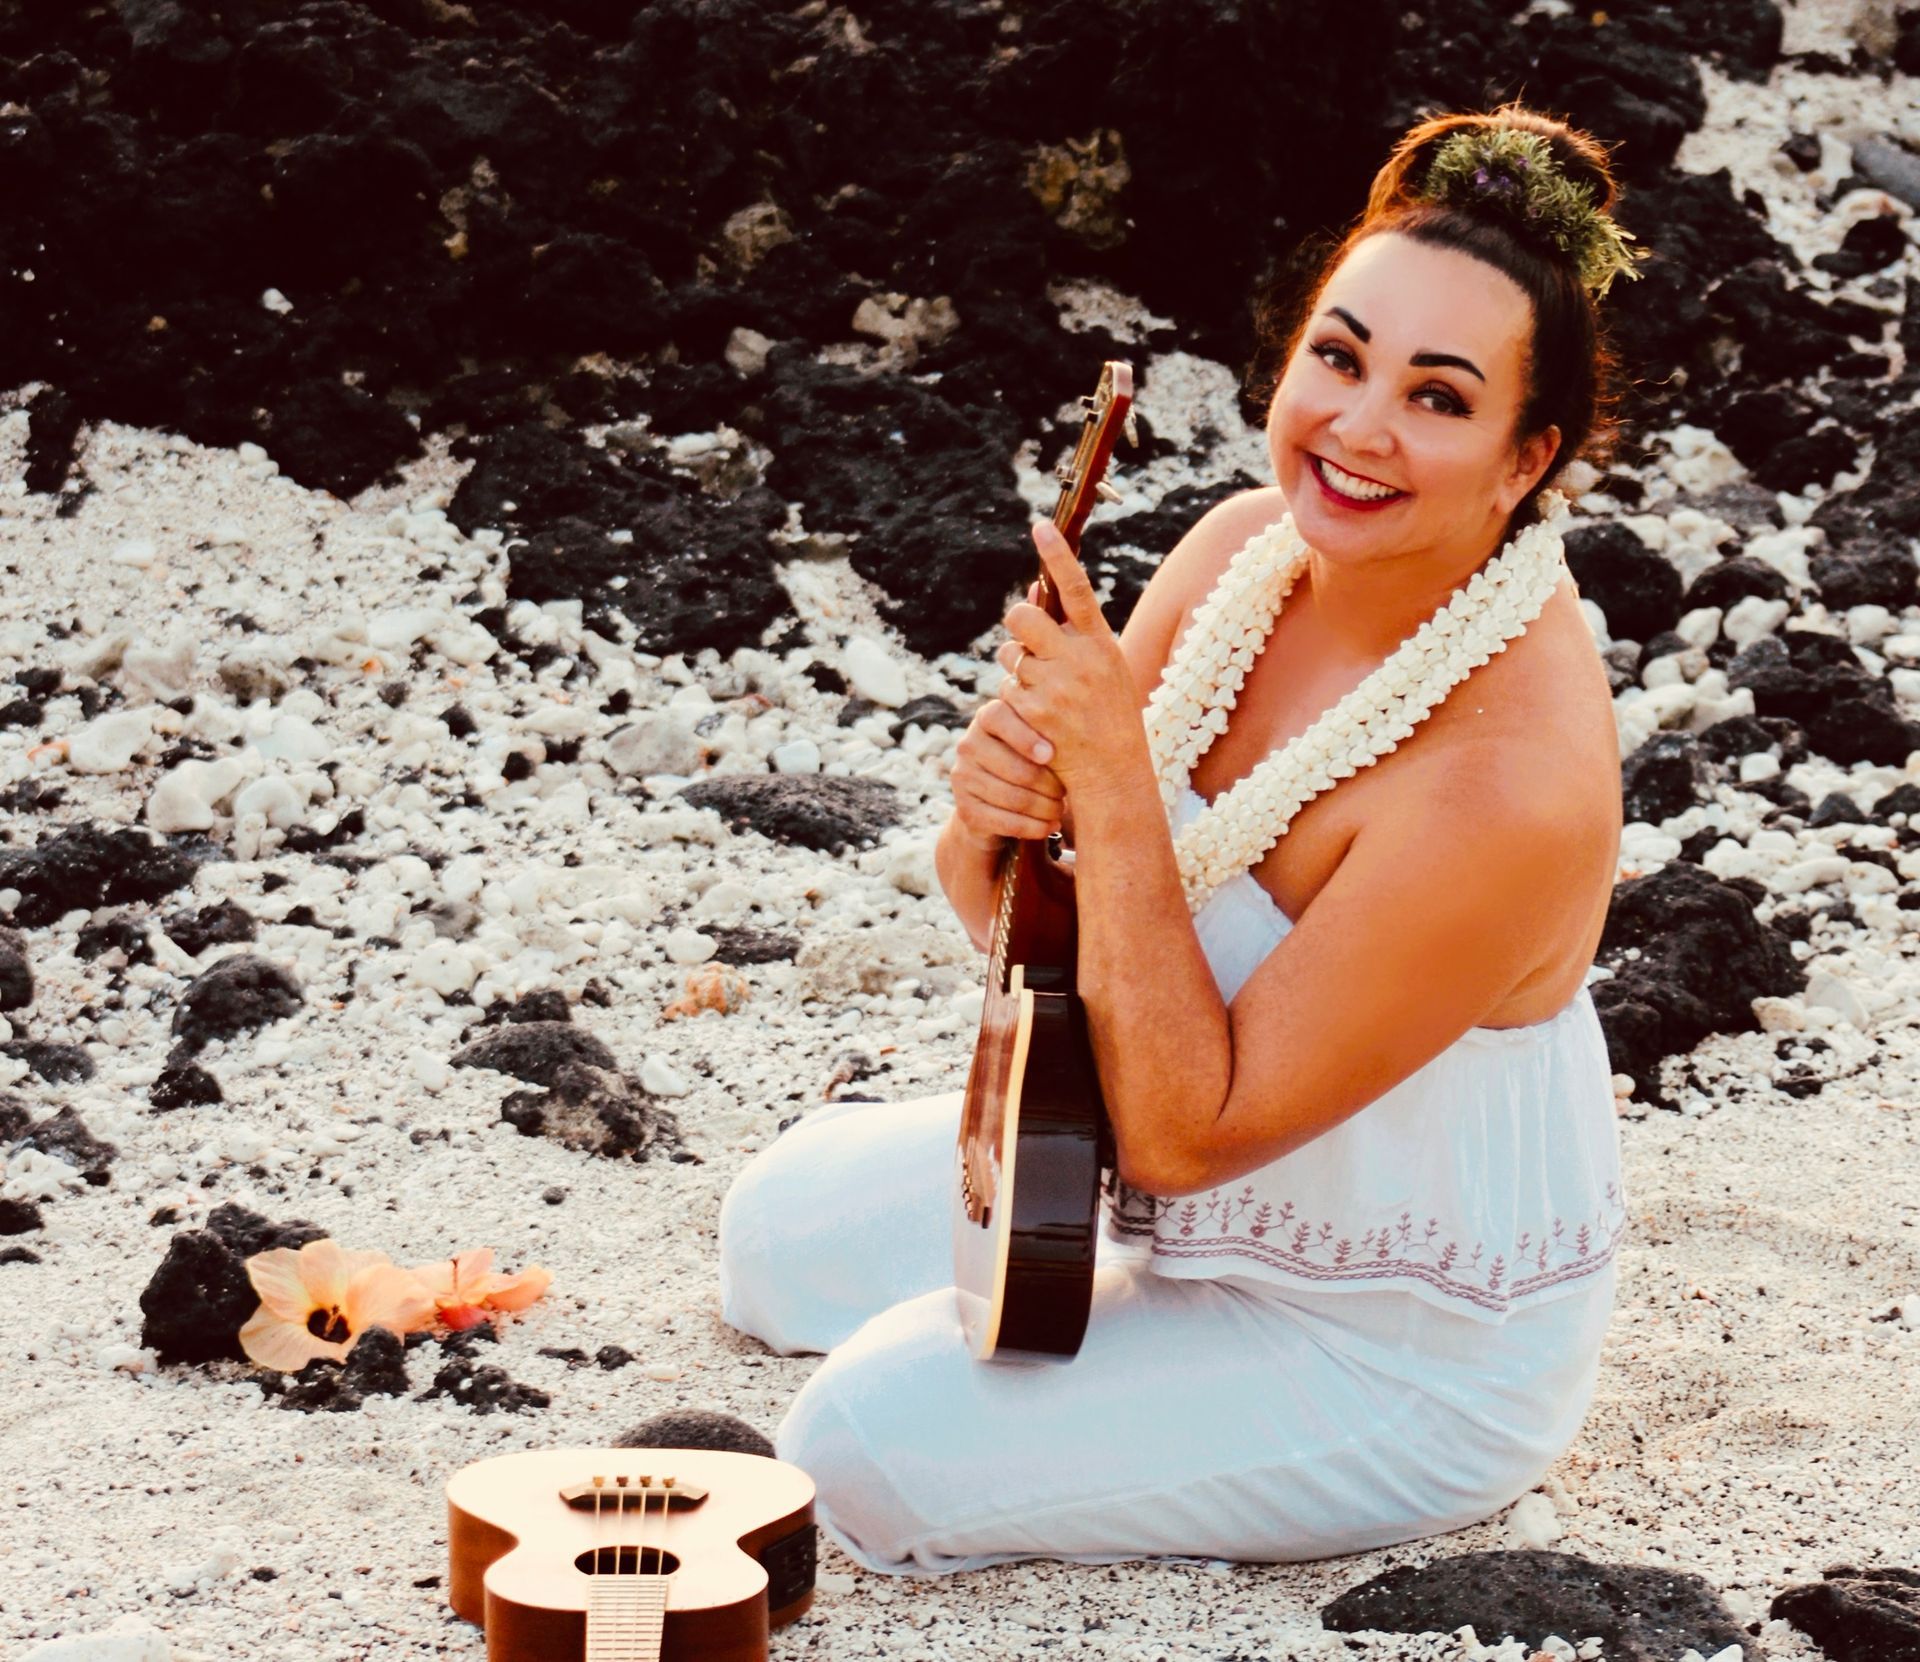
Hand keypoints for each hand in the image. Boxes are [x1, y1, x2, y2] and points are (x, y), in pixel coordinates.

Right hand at [949, 660, 1065, 850]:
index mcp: (987, 717)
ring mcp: (963, 777)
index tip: (1050, 755)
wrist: (994, 802)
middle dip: (1048, 785)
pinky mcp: (965, 809)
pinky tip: (1049, 826)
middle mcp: (968, 744)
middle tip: (1067, 793)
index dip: (1025, 737)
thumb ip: (1051, 728)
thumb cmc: (1030, 760)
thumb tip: (1089, 727)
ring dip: (1045, 809)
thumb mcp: (1037, 739)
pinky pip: (1004, 822)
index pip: (999, 717)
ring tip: (1061, 811)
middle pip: (1014, 767)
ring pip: (1012, 797)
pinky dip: (1032, 827)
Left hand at [993, 521, 1149, 799]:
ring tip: (1046, 691)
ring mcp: (1053, 686)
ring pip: (1011, 656)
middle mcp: (1077, 659)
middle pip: (1023, 618)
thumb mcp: (1102, 665)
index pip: (1075, 589)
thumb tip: (1032, 589)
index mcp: (1101, 642)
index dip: (1057, 556)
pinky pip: (1008, 689)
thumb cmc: (1109, 712)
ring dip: (1018, 668)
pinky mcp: (1032, 711)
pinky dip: (1017, 698)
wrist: (1113, 769)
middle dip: (1018, 623)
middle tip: (1027, 637)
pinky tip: (1040, 716)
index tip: (1040, 527)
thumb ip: (1070, 631)